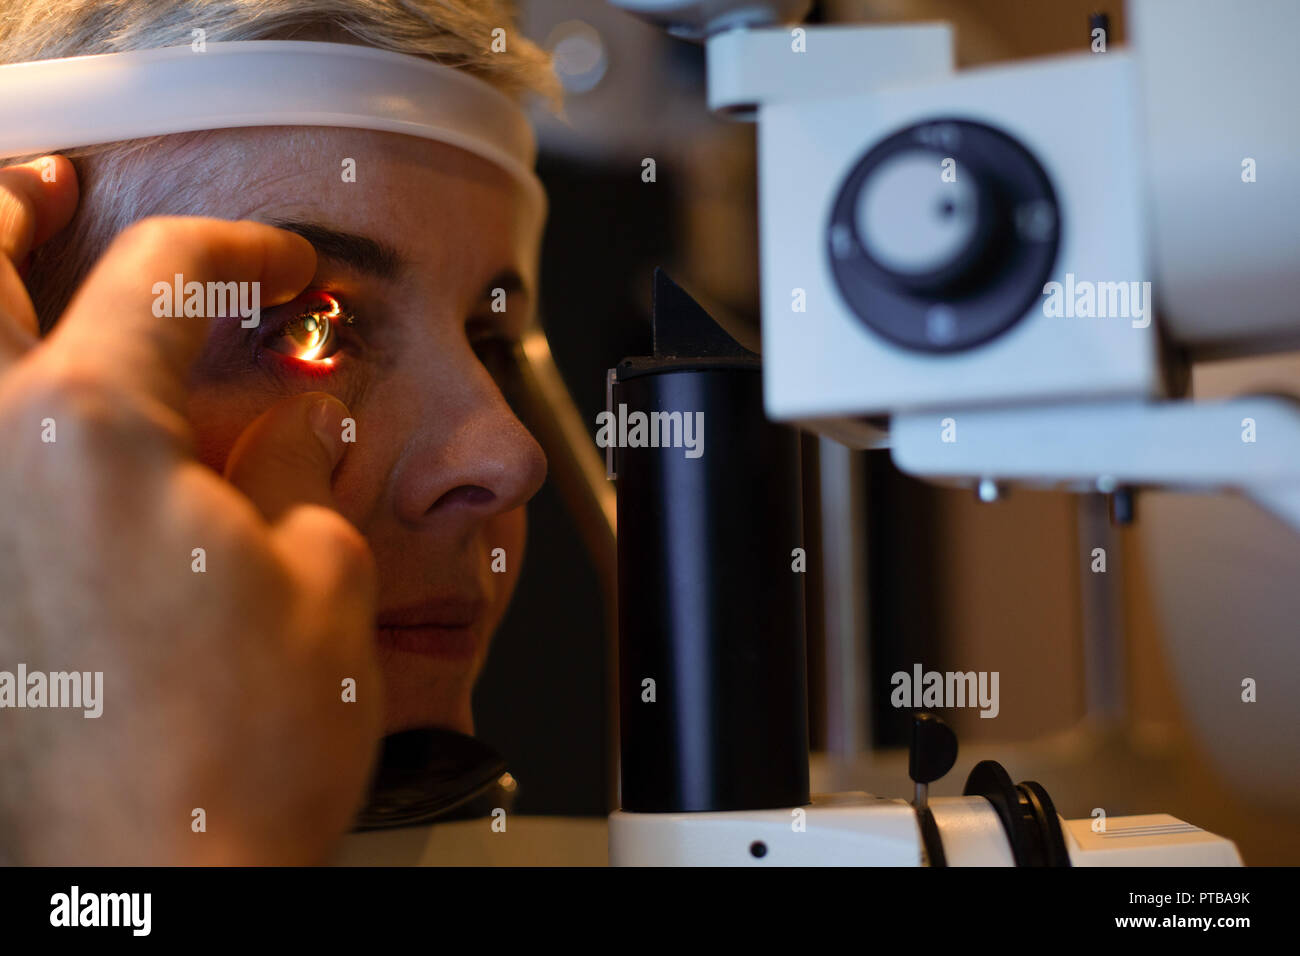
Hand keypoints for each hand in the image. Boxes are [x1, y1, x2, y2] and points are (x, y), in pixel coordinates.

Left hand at [0, 157, 382, 863]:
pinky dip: (5, 419)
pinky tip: (42, 426)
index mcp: (92, 432)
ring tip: (21, 277)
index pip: (163, 278)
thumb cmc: (236, 754)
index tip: (282, 270)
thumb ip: (305, 474)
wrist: (155, 890)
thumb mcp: (325, 581)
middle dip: (19, 208)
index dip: (241, 253)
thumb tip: (300, 428)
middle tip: (61, 192)